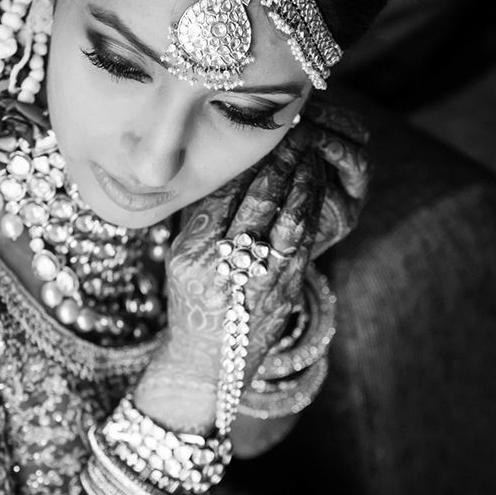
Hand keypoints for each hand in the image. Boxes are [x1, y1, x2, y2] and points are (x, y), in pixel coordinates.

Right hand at [149, 146, 326, 398]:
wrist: (209, 365)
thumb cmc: (192, 303)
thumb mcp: (181, 258)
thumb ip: (202, 216)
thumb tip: (231, 165)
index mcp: (192, 255)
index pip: (223, 191)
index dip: (246, 158)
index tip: (260, 131)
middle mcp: (225, 269)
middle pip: (259, 199)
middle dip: (281, 159)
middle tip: (294, 129)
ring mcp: (259, 282)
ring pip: (289, 218)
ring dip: (304, 179)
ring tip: (310, 151)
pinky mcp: (284, 293)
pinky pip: (302, 241)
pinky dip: (310, 208)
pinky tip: (314, 186)